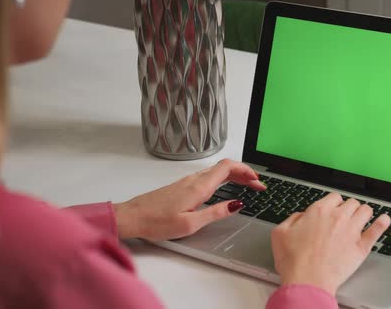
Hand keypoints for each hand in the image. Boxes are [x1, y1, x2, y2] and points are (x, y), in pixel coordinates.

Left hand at [113, 159, 265, 240]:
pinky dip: (223, 179)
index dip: (247, 171)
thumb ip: (216, 212)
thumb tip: (237, 204)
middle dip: (245, 173)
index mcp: (199, 186)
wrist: (132, 217)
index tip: (258, 181)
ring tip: (246, 185)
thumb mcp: (191, 223)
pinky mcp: (182, 186)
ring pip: (217, 171)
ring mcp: (187, 181)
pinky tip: (225, 188)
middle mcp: (194, 180)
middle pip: (225, 167)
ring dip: (235, 175)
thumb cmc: (156, 222)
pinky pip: (208, 176)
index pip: (229, 167)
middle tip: (258, 185)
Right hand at [271, 193, 390, 295]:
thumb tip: (301, 216)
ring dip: (363, 212)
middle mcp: (338, 217)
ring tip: (362, 218)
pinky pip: (377, 229)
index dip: (334, 203)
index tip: (333, 210)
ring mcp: (352, 231)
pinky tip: (384, 220)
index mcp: (318, 211)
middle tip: (345, 216)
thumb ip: (292, 219)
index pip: (334, 197)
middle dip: (348, 208)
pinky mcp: (361, 246)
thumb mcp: (280, 233)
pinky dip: (382, 223)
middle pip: (351, 203)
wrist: (307, 281)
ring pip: (365, 210)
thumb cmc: (294, 261)